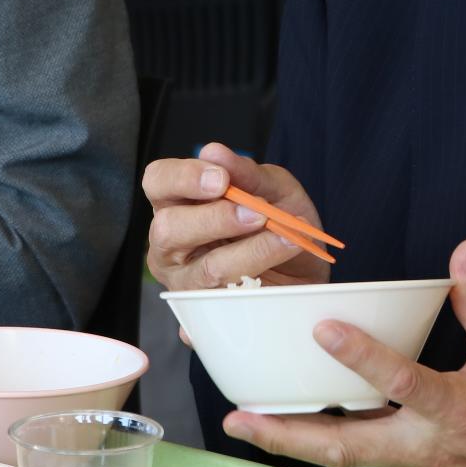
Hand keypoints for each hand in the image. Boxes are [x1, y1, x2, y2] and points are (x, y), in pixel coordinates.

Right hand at [143, 143, 329, 290]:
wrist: (307, 270)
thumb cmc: (280, 221)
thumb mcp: (275, 189)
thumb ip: (248, 173)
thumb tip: (214, 152)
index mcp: (178, 203)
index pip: (158, 181)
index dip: (183, 178)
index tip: (221, 179)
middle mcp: (171, 244)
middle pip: (168, 229)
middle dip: (215, 219)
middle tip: (256, 214)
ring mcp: (186, 282)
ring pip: (206, 269)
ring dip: (250, 252)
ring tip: (284, 238)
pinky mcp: (207, 314)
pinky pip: (225, 306)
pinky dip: (254, 290)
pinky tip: (271, 282)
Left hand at [224, 239, 465, 466]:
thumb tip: (463, 252)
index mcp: (461, 411)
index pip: (404, 384)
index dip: (362, 357)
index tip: (324, 330)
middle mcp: (430, 447)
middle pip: (346, 448)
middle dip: (287, 436)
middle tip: (239, 418)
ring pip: (346, 459)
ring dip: (295, 444)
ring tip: (248, 423)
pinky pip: (363, 459)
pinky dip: (325, 444)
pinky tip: (297, 426)